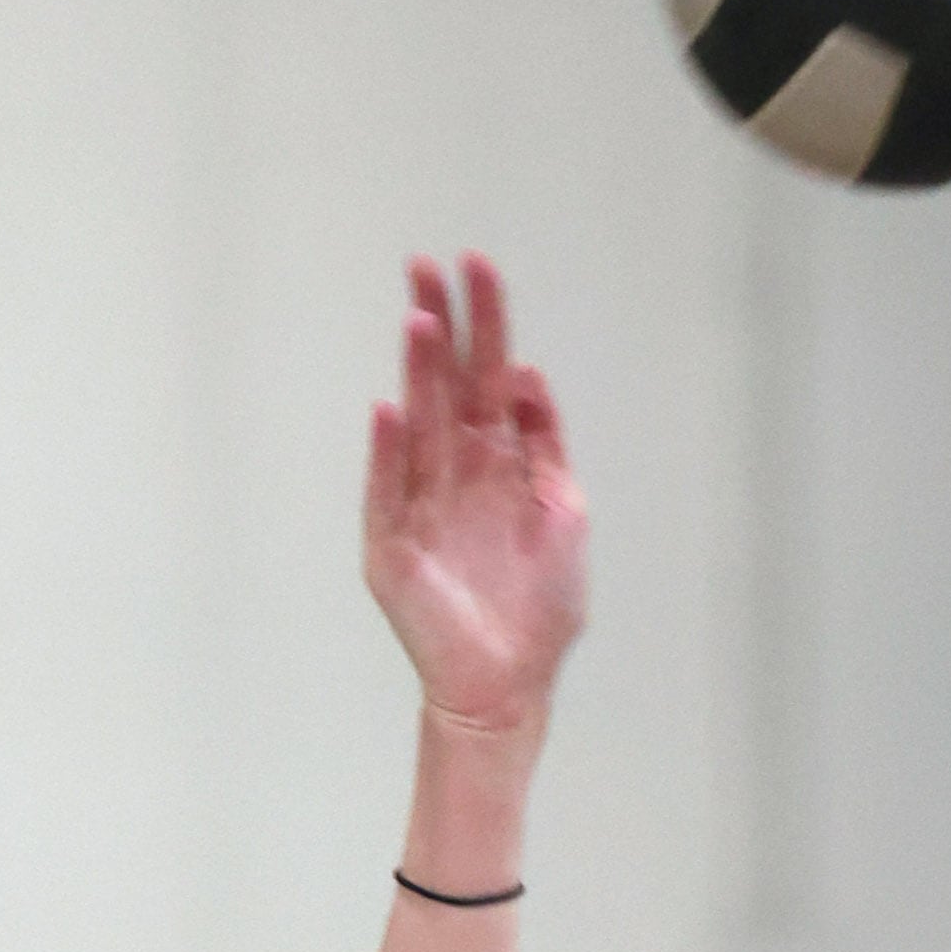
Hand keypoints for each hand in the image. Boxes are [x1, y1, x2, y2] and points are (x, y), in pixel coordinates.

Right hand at [363, 255, 587, 749]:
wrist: (513, 684)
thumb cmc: (541, 609)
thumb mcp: (562, 514)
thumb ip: (544, 448)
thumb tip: (527, 376)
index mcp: (498, 463)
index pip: (486, 378)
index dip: (483, 325)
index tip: (476, 267)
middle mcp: (456, 473)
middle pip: (444, 386)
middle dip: (439, 328)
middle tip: (426, 267)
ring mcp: (419, 505)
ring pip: (418, 425)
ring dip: (417, 375)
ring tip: (419, 322)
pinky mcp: (393, 547)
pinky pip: (388, 491)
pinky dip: (389, 453)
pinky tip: (393, 411)